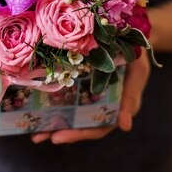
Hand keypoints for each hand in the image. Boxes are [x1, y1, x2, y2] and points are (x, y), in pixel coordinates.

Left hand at [30, 51, 150, 143]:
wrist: (130, 34)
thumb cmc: (136, 55)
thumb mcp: (137, 74)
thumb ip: (131, 98)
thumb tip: (126, 127)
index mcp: (116, 108)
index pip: (98, 127)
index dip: (79, 134)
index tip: (58, 137)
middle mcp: (101, 104)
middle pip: (81, 124)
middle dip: (60, 132)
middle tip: (38, 137)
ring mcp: (90, 94)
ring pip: (71, 113)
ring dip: (52, 124)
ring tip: (34, 132)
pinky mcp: (80, 82)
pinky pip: (66, 95)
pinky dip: (52, 102)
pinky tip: (35, 105)